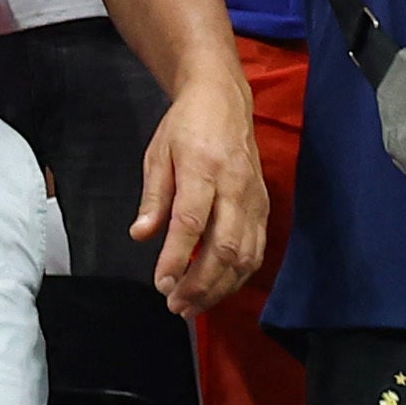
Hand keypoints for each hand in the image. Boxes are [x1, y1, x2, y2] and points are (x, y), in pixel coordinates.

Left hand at [132, 71, 270, 318]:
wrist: (223, 98)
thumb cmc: (186, 126)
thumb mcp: (157, 154)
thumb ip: (153, 197)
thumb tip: (141, 235)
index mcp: (203, 167)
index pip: (191, 222)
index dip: (177, 257)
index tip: (161, 284)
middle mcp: (234, 186)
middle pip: (224, 247)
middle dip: (200, 283)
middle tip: (175, 305)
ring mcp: (254, 198)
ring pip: (245, 255)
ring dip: (220, 287)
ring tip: (192, 306)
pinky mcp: (264, 206)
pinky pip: (257, 250)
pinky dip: (239, 276)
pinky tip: (218, 288)